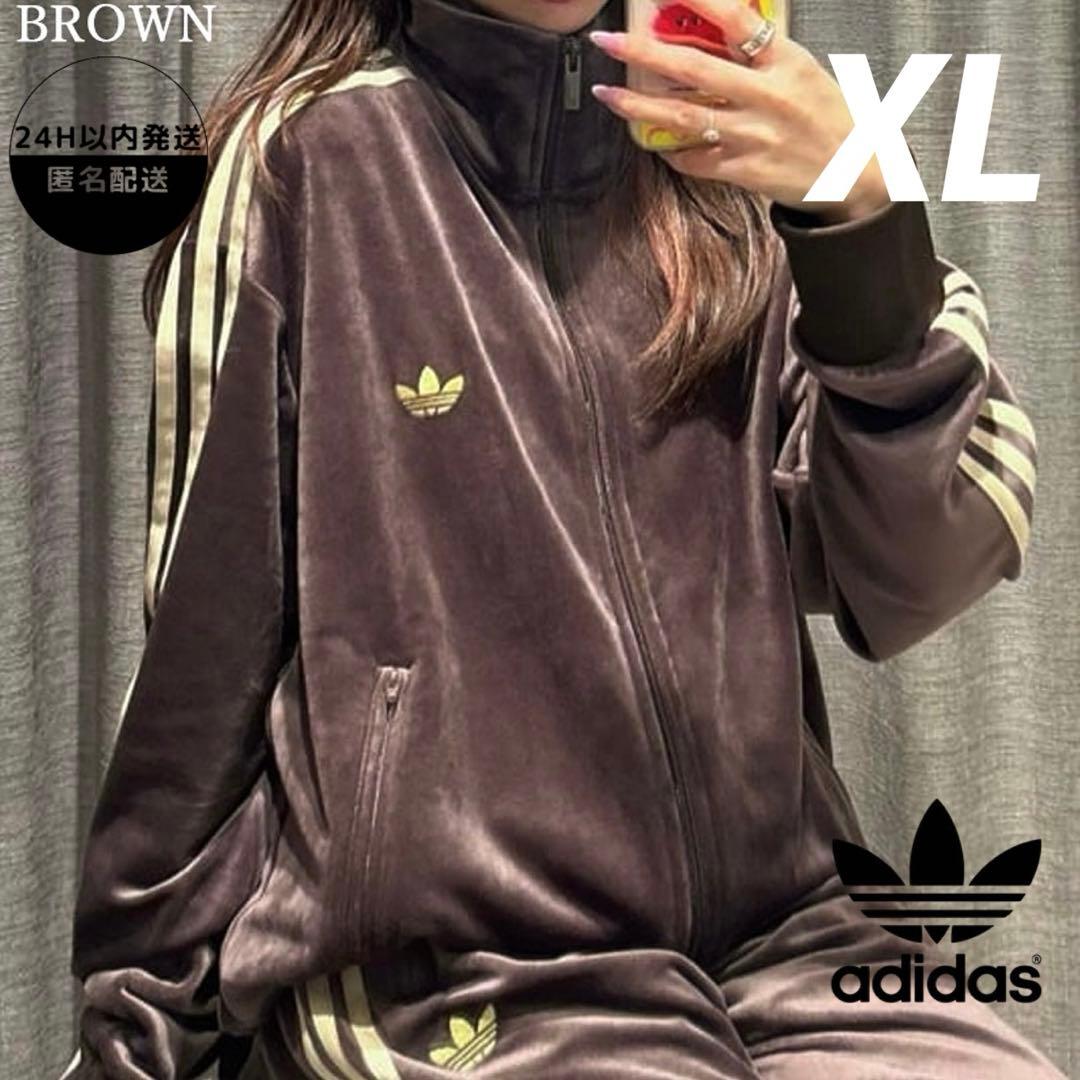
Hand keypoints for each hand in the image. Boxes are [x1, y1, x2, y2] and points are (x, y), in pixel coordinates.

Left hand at [588, 0, 889, 223]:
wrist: (855, 174)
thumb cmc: (826, 117)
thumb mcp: (802, 71)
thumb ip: (759, 55)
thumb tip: (711, 35)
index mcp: (784, 62)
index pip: (738, 20)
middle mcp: (767, 97)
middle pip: (695, 70)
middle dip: (645, 53)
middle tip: (607, 41)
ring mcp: (754, 137)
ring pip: (685, 118)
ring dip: (640, 106)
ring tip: (609, 95)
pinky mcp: (745, 171)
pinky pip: (696, 159)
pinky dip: (670, 149)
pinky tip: (651, 137)